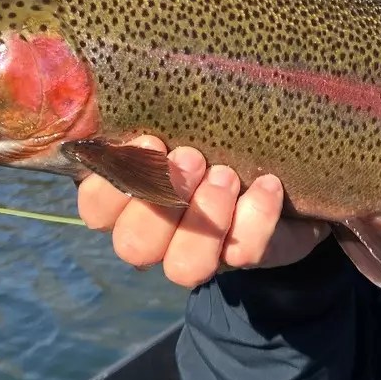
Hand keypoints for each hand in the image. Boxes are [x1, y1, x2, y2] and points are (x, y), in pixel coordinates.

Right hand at [76, 135, 329, 287]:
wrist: (284, 166)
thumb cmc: (214, 135)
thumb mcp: (183, 123)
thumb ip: (155, 121)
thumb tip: (135, 112)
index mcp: (129, 200)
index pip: (96, 208)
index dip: (115, 182)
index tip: (150, 140)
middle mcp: (157, 236)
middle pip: (133, 245)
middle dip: (162, 198)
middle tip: (193, 157)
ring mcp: (199, 254)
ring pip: (183, 267)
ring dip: (204, 217)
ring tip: (227, 176)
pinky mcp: (243, 258)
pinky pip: (243, 254)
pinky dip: (256, 216)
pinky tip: (267, 184)